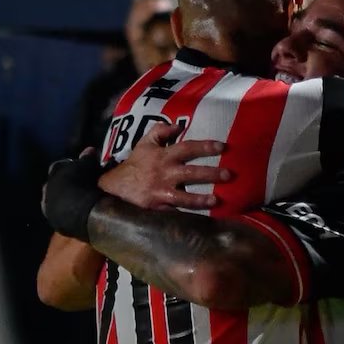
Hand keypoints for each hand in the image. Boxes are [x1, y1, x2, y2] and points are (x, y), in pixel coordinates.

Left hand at [41, 150, 107, 239]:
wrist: (80, 212)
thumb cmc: (83, 183)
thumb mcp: (87, 166)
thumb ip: (87, 158)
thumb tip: (89, 150)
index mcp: (53, 172)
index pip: (60, 165)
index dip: (72, 166)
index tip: (83, 168)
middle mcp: (47, 188)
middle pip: (57, 183)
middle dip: (67, 183)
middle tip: (82, 184)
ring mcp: (49, 207)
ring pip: (57, 200)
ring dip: (67, 199)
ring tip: (82, 199)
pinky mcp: (55, 223)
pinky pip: (62, 214)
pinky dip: (69, 212)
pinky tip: (79, 212)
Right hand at [98, 123, 230, 209]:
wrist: (115, 185)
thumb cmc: (135, 163)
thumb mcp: (144, 143)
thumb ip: (160, 132)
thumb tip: (178, 126)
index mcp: (164, 156)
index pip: (188, 148)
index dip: (205, 147)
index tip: (222, 147)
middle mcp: (165, 173)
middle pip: (191, 172)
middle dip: (211, 174)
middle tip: (228, 174)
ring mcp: (162, 192)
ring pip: (184, 196)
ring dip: (201, 199)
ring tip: (216, 200)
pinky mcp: (158, 207)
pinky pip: (175, 211)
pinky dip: (187, 214)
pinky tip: (202, 217)